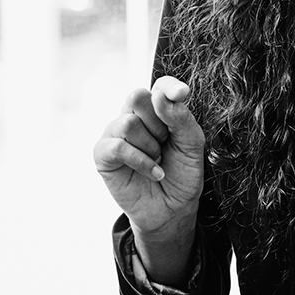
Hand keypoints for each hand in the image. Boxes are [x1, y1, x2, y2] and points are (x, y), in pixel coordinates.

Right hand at [93, 76, 207, 283]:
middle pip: (137, 96)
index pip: (159, 85)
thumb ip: (180, 117)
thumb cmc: (182, 175)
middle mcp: (133, 117)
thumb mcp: (192, 145)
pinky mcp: (103, 154)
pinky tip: (153, 172)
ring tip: (158, 160)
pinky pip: (117, 146)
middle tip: (166, 143)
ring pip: (127, 123)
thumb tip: (160, 96)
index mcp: (156, 110)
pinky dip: (140, 160)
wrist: (173, 210)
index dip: (169, 86)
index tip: (182, 94)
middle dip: (158, 123)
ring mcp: (115, 134)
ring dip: (150, 147)